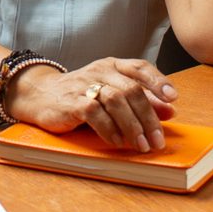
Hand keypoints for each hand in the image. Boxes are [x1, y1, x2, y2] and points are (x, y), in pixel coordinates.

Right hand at [3, 58, 179, 151]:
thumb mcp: (111, 94)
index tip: (173, 97)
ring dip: (132, 126)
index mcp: (112, 66)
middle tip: (157, 140)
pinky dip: (109, 129)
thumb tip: (170, 111)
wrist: (39, 95)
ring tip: (141, 145)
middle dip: (148, 117)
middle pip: (132, 90)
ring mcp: (84, 85)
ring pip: (116, 100)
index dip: (158, 81)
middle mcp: (100, 71)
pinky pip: (94, 113)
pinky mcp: (71, 101)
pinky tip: (117, 142)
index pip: (140, 67)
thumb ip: (140, 101)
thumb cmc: (79, 95)